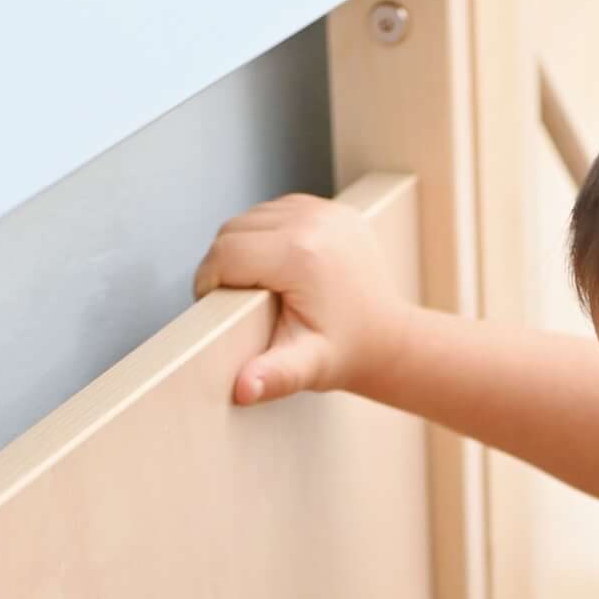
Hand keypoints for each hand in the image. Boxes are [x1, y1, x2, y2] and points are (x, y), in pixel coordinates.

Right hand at [194, 194, 413, 406]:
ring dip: (244, 248)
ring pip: (251, 217)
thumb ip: (273, 376)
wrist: (388, 338)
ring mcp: (324, 210)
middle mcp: (312, 221)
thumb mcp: (307, 367)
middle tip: (237, 300)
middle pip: (232, 231)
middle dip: (224, 265)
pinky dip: (268, 235)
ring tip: (258, 283)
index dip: (210, 282)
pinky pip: (277, 211)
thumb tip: (244, 389)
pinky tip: (279, 265)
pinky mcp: (331, 209)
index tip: (217, 306)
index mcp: (301, 255)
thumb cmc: (346, 353)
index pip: (225, 254)